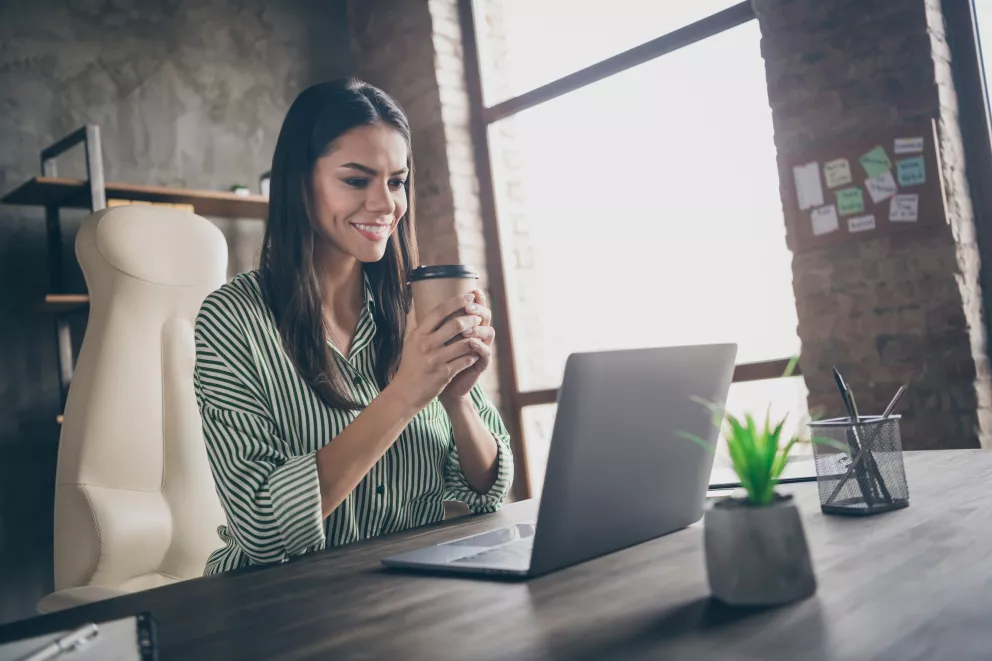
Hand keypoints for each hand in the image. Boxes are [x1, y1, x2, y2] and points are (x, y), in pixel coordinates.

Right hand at [389, 292, 485, 410]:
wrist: (405, 393)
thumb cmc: (409, 366)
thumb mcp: (408, 342)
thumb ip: (412, 323)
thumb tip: (413, 303)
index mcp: (418, 334)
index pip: (439, 312)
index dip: (456, 302)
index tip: (469, 296)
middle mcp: (426, 344)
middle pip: (455, 325)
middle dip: (471, 319)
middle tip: (479, 317)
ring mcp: (435, 359)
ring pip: (463, 343)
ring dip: (475, 337)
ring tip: (481, 334)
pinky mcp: (443, 373)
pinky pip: (464, 360)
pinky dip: (473, 355)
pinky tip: (476, 352)